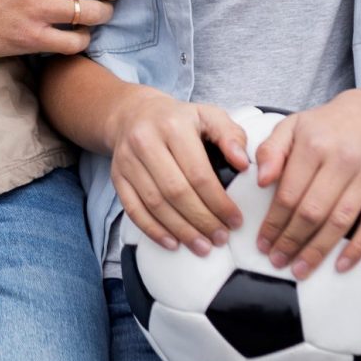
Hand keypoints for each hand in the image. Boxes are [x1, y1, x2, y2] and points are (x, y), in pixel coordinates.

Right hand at [108, 91, 249, 254]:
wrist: (134, 114)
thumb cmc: (178, 119)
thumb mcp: (208, 115)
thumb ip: (230, 135)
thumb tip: (243, 164)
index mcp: (173, 126)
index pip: (198, 173)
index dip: (218, 202)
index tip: (235, 220)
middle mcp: (146, 141)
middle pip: (176, 191)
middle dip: (201, 220)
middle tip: (220, 238)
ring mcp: (127, 160)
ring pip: (155, 204)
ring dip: (181, 230)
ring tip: (202, 246)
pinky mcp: (117, 177)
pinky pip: (133, 210)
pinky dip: (153, 230)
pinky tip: (172, 243)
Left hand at [254, 91, 360, 280]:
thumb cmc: (324, 127)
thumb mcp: (291, 127)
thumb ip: (270, 151)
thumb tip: (259, 179)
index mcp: (314, 145)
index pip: (289, 193)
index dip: (274, 223)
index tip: (262, 242)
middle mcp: (342, 160)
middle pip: (313, 211)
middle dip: (292, 241)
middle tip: (277, 260)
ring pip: (341, 222)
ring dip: (319, 250)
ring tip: (300, 269)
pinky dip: (358, 248)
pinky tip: (340, 265)